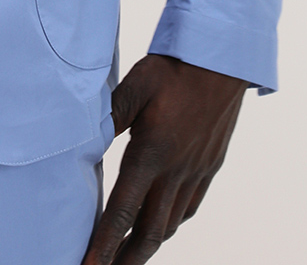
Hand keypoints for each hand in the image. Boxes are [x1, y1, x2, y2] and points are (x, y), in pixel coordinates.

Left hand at [82, 53, 246, 263]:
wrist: (222, 61)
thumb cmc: (174, 68)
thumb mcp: (134, 86)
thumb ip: (109, 116)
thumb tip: (84, 138)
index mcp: (152, 153)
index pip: (123, 210)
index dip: (105, 244)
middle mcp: (176, 171)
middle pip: (148, 232)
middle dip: (125, 260)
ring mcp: (196, 172)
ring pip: (169, 224)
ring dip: (146, 246)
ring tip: (127, 259)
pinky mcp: (209, 167)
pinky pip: (188, 208)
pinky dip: (170, 225)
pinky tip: (159, 226)